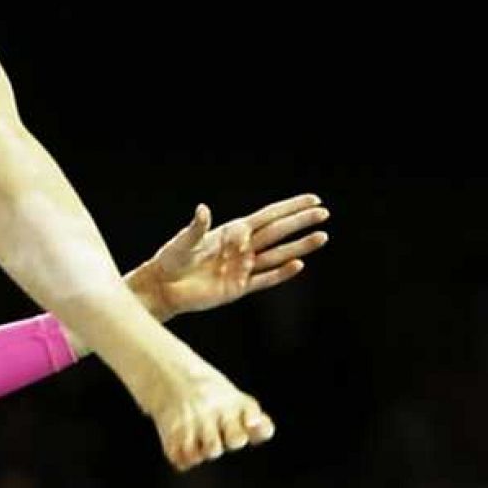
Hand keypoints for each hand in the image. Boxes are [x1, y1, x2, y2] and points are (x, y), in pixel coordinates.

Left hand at [131, 195, 329, 319]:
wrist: (163, 287)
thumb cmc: (170, 260)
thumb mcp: (183, 242)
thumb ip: (196, 228)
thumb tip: (203, 210)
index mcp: (232, 232)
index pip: (267, 216)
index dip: (289, 208)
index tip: (312, 200)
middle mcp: (242, 248)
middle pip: (277, 232)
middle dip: (300, 222)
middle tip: (324, 213)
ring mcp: (243, 268)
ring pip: (277, 255)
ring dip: (299, 247)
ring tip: (322, 237)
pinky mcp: (239, 288)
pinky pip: (264, 279)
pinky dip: (281, 273)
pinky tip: (298, 265)